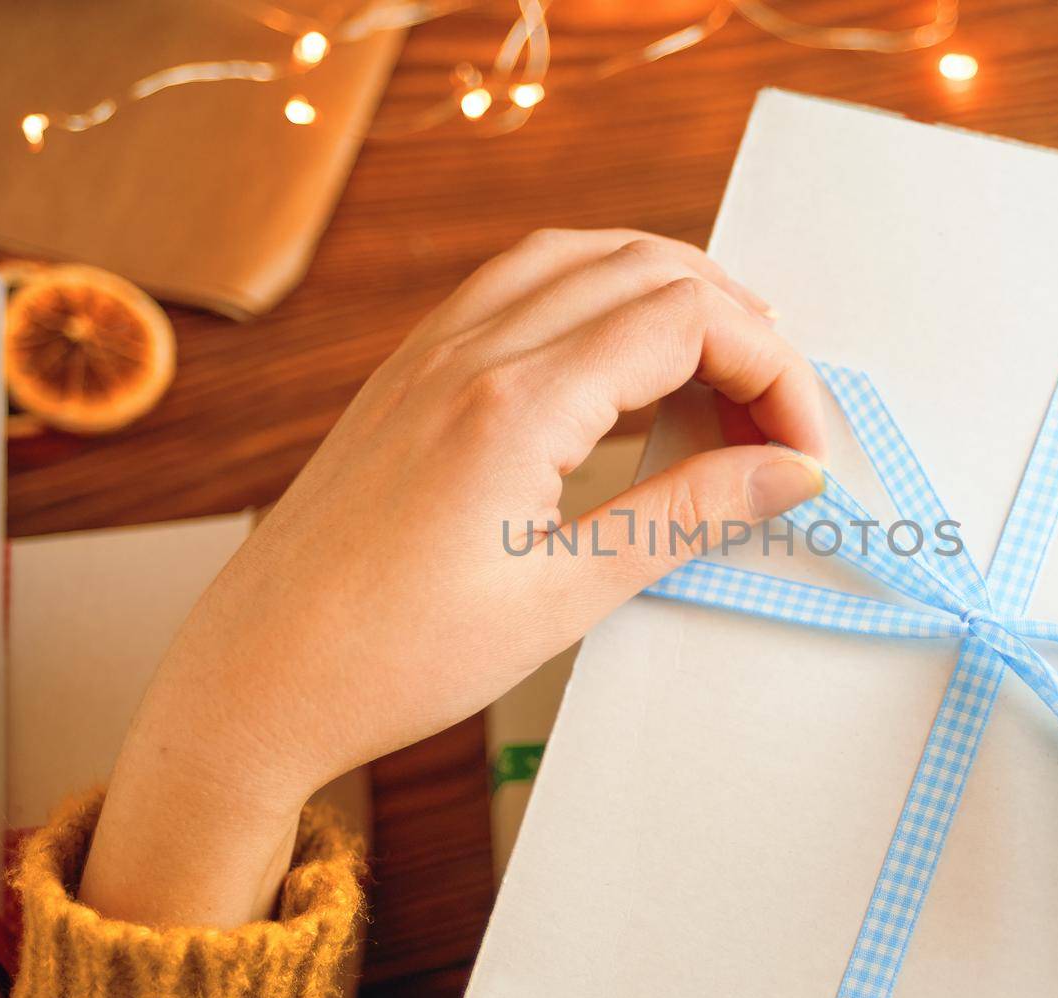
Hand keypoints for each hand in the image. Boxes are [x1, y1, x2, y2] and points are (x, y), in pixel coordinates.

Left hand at [80, 230, 826, 926]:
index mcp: (513, 404)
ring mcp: (431, 353)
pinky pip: (517, 288)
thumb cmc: (390, 659)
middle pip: (644, 268)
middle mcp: (470, 352)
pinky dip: (593, 298)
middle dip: (738, 323)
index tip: (802, 449)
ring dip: (667, 293)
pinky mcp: (409, 374)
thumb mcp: (561, 598)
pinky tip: (618, 364)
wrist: (255, 680)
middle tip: (776, 414)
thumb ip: (685, 518)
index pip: (687, 321)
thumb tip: (788, 474)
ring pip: (578, 258)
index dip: (773, 372)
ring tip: (720, 370)